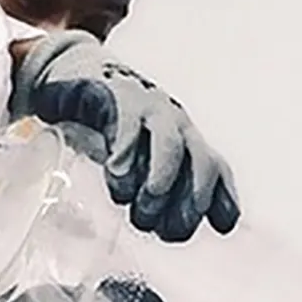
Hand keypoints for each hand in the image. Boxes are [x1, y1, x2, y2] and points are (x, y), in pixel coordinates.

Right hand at [12, 31, 240, 243]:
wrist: (77, 72)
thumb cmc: (113, 125)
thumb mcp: (137, 157)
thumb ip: (150, 188)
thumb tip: (159, 225)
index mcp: (187, 141)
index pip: (217, 172)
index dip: (224, 202)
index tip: (219, 227)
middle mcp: (177, 124)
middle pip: (203, 161)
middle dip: (193, 198)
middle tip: (165, 229)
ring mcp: (150, 108)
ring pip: (171, 144)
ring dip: (162, 179)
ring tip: (141, 204)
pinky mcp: (118, 97)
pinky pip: (129, 123)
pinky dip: (127, 151)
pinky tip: (117, 174)